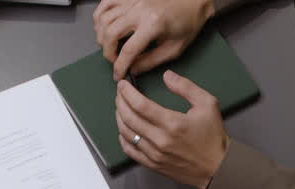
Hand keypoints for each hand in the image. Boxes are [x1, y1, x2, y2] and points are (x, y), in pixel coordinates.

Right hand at [94, 0, 213, 79]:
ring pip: (104, 18)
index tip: (118, 75)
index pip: (127, 50)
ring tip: (109, 46)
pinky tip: (104, 26)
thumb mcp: (174, 48)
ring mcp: (132, 0)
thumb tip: (133, 70)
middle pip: (110, 33)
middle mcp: (139, 10)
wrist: (194, 0)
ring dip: (102, 35)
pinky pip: (105, 3)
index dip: (119, 66)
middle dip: (107, 52)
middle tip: (114, 61)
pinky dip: (100, 15)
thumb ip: (151, 61)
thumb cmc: (188, 22)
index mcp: (152, 24)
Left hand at [116, 71, 228, 188]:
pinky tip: (124, 129)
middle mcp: (160, 140)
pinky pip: (130, 151)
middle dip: (120, 102)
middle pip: (129, 118)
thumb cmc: (213, 137)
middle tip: (119, 94)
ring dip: (119, 118)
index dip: (127, 92)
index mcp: (173, 123)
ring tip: (120, 108)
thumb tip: (167, 76)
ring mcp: (155, 154)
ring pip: (127, 134)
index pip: (140, 105)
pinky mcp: (153, 164)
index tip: (123, 84)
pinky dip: (123, 138)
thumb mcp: (207, 104)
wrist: (217, 167)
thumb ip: (186, 87)